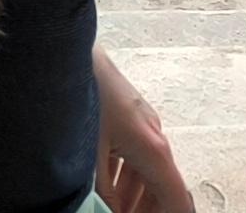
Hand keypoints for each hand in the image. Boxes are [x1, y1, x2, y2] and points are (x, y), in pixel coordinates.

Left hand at [91, 48, 189, 212]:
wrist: (68, 49)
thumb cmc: (84, 94)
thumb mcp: (90, 158)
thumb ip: (102, 194)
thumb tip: (105, 212)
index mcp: (153, 149)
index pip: (176, 198)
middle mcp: (153, 135)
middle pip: (162, 187)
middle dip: (147, 210)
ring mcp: (140, 122)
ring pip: (146, 171)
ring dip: (133, 198)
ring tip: (113, 210)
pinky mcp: (125, 112)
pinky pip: (133, 154)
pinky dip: (123, 178)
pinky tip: (104, 187)